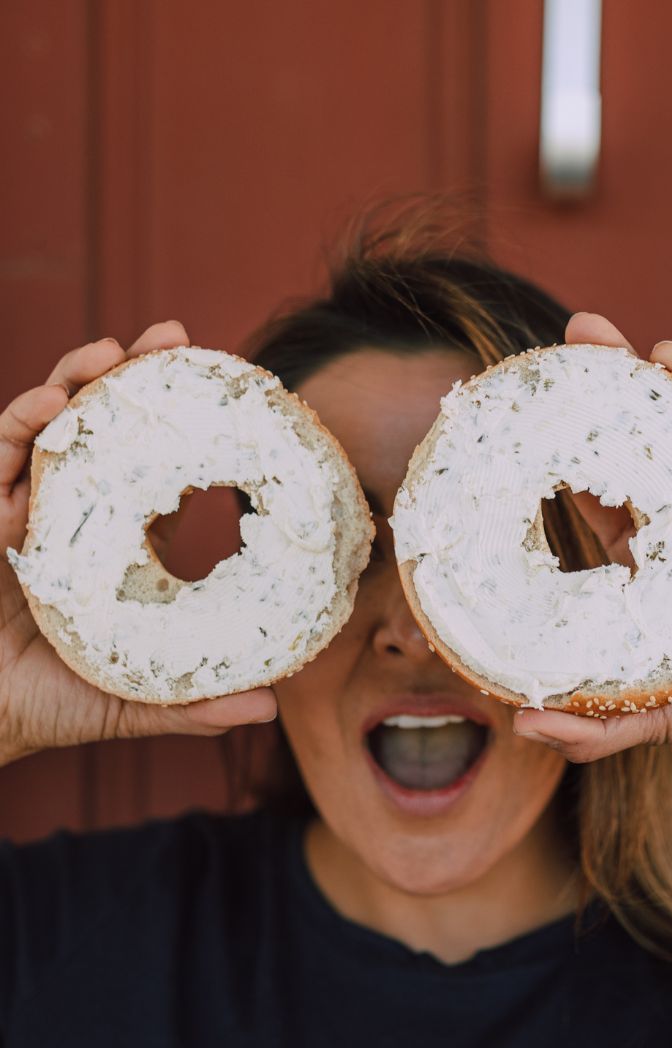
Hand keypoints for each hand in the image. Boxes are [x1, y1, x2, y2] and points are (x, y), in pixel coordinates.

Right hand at [0, 322, 276, 766]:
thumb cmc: (46, 709)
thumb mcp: (131, 703)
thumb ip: (192, 705)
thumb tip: (269, 709)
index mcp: (114, 549)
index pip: (154, 476)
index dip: (183, 435)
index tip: (221, 394)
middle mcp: (71, 518)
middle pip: (104, 433)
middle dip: (132, 381)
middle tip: (170, 337)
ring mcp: (22, 510)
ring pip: (50, 430)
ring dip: (76, 384)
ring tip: (111, 352)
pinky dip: (20, 425)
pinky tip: (49, 402)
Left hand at [514, 313, 671, 775]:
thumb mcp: (655, 713)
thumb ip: (596, 725)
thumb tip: (523, 725)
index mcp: (650, 553)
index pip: (602, 480)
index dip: (569, 438)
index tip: (531, 397)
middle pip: (654, 429)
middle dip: (621, 377)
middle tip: (582, 332)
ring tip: (660, 355)